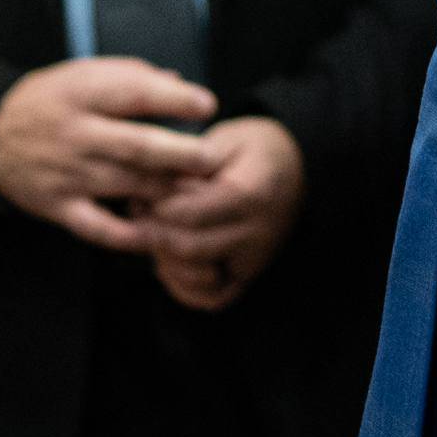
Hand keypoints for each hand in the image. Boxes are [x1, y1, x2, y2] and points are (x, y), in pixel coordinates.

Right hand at [0, 56, 216, 252]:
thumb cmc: (47, 102)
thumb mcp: (80, 73)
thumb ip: (130, 75)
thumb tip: (178, 83)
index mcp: (82, 93)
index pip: (133, 93)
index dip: (173, 99)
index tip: (206, 104)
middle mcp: (75, 134)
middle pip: (135, 145)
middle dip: (179, 154)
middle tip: (211, 158)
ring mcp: (68, 174)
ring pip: (125, 185)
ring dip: (165, 191)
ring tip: (198, 191)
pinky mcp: (61, 206)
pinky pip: (100, 227)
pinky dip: (129, 234)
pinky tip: (157, 231)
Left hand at [141, 115, 304, 310]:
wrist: (300, 167)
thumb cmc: (258, 147)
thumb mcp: (227, 138)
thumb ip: (190, 160)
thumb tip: (150, 183)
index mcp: (250, 193)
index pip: (190, 212)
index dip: (156, 206)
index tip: (138, 193)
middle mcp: (256, 232)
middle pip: (190, 246)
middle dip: (154, 233)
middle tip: (136, 214)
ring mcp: (255, 258)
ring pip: (197, 276)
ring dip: (164, 259)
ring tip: (151, 233)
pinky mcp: (250, 273)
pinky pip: (213, 298)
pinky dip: (185, 288)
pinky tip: (168, 263)